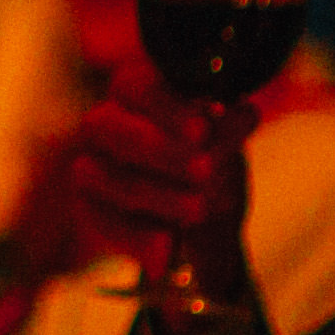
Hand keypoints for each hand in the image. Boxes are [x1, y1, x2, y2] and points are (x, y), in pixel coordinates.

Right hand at [58, 70, 256, 321]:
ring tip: (200, 209)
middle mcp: (103, 124)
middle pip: (111, 127)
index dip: (168, 107)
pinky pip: (108, 224)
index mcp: (135, 94)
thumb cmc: (208, 167)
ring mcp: (90, 167)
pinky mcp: (89, 209)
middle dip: (161, 150)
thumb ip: (228, 132)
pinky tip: (166, 249)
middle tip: (205, 170)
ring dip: (160, 196)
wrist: (196, 225)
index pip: (138, 86)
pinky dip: (139, 238)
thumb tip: (245, 112)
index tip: (203, 130)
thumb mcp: (225, 149)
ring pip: (111, 178)